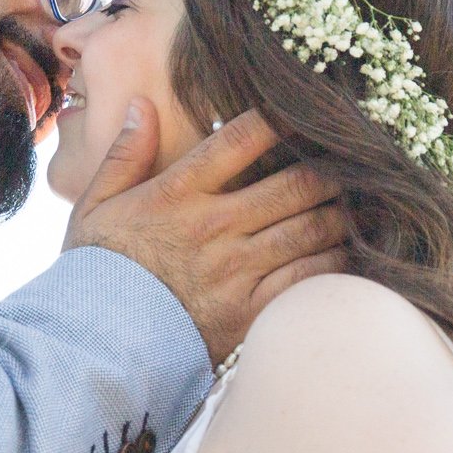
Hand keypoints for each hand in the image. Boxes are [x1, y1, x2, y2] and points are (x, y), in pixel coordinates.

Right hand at [64, 106, 346, 361]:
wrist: (96, 347)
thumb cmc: (97, 273)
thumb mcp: (94, 206)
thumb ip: (124, 155)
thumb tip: (143, 105)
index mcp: (178, 194)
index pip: (239, 140)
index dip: (278, 119)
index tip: (303, 111)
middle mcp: (214, 226)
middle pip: (293, 184)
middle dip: (329, 168)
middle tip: (351, 161)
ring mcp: (235, 270)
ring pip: (310, 229)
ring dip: (341, 213)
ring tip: (359, 204)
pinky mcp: (249, 311)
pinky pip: (306, 278)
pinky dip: (334, 263)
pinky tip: (347, 253)